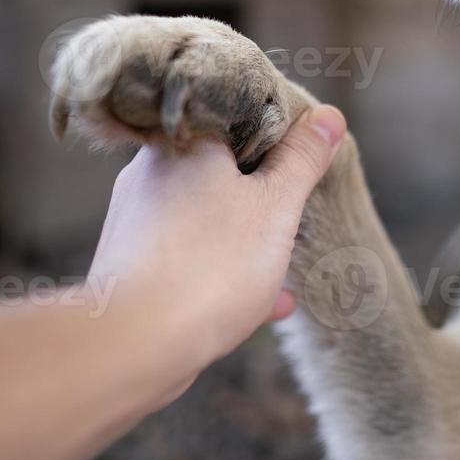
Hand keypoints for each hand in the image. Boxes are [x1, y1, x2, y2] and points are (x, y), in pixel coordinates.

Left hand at [89, 104, 346, 393]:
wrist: (136, 343)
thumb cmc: (211, 266)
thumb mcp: (276, 207)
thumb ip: (302, 159)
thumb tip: (328, 116)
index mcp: (184, 143)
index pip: (235, 117)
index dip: (276, 135)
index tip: (303, 159)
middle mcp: (149, 172)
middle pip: (219, 170)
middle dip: (261, 196)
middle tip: (294, 215)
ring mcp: (135, 220)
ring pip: (204, 218)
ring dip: (245, 239)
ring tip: (282, 268)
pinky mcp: (131, 264)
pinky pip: (187, 256)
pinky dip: (223, 270)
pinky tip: (264, 302)